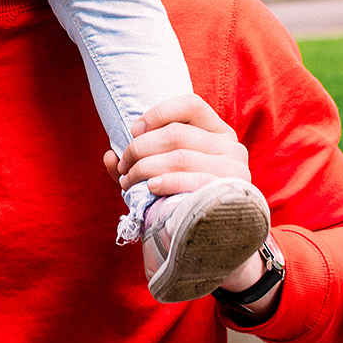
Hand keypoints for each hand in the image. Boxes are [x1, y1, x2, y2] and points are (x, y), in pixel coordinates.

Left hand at [105, 92, 252, 195]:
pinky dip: (167, 181)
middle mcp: (230, 146)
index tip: (134, 131)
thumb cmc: (185, 198)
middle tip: (124, 166)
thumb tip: (109, 157)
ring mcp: (233, 170)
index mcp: (217, 132)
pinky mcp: (229, 193)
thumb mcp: (163, 172)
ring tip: (129, 181)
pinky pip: (193, 181)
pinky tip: (150, 187)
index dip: (158, 114)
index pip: (190, 105)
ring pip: (180, 157)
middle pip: (177, 133)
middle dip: (141, 148)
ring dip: (145, 167)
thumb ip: (137, 163)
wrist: (215, 237)